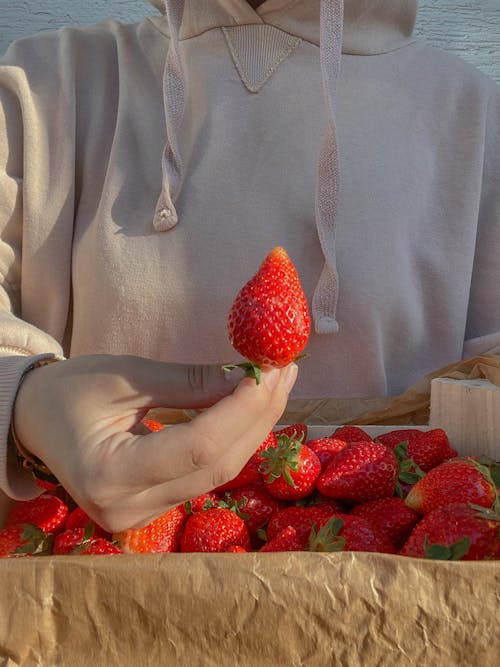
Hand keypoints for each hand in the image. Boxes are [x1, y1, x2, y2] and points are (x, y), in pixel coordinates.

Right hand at [13, 354, 297, 531]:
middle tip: (285, 371)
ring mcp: (141, 516)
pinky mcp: (153, 508)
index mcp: (109, 475)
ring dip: (253, 426)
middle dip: (258, 415)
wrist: (36, 421)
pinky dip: (233, 439)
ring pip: (218, 473)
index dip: (242, 408)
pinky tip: (251, 409)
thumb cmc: (70, 391)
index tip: (272, 369)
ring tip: (277, 383)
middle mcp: (127, 508)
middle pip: (216, 465)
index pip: (198, 446)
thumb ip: (190, 382)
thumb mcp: (126, 377)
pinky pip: (206, 474)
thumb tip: (250, 376)